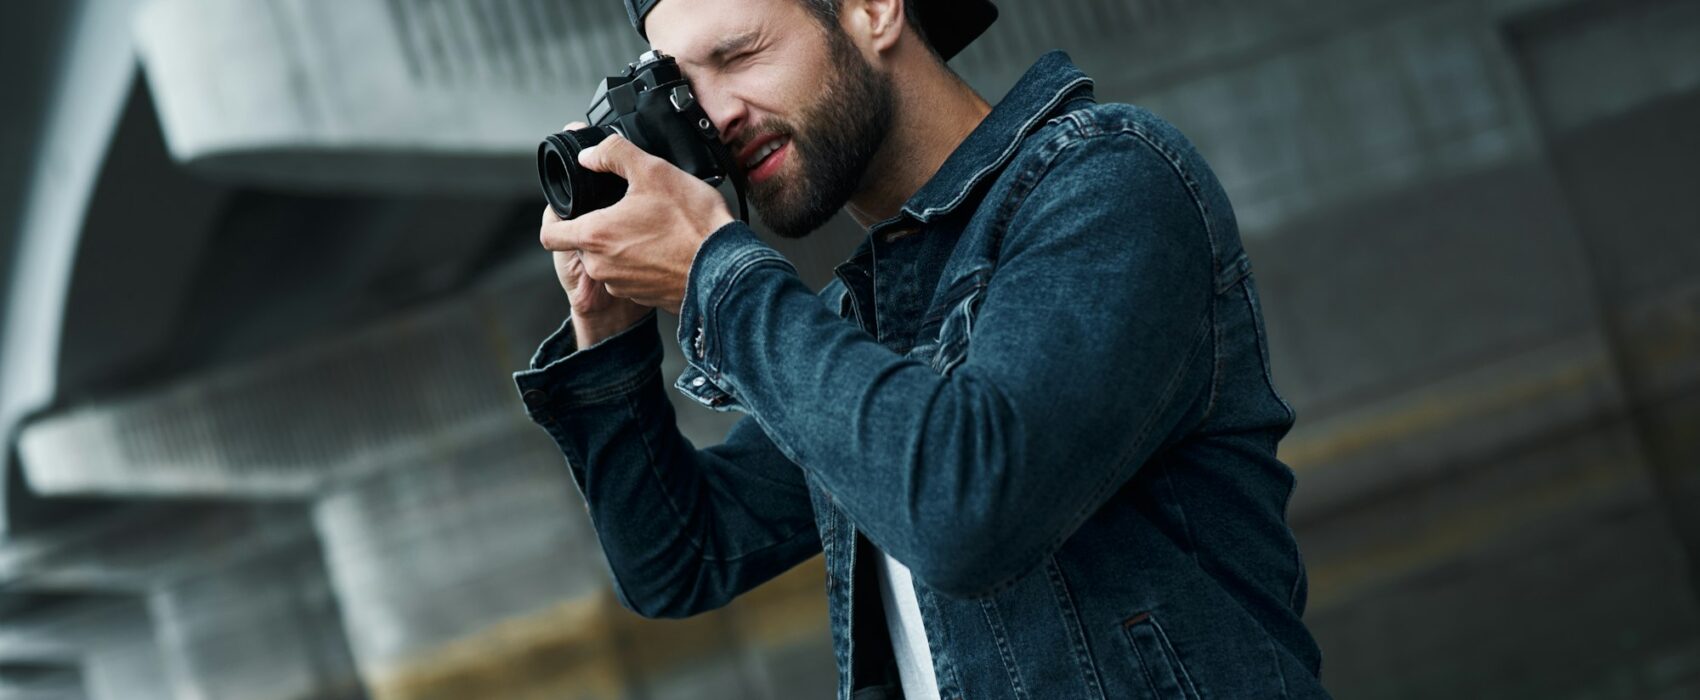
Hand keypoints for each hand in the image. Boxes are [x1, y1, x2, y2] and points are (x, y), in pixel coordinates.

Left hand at [538, 131, 734, 314]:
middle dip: (600, 226)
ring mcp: (623, 285)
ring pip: (608, 260)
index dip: (554, 218)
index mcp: (596, 235)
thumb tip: (589, 153)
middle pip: (584, 244)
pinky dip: (642, 261)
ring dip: (622, 244)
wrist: (725, 269)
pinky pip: (631, 276)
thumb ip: (613, 154)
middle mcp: (602, 266)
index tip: (570, 209)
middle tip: (628, 208)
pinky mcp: (644, 296)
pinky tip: (665, 246)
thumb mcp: (653, 171)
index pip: (550, 235)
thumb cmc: (692, 224)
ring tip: (652, 226)